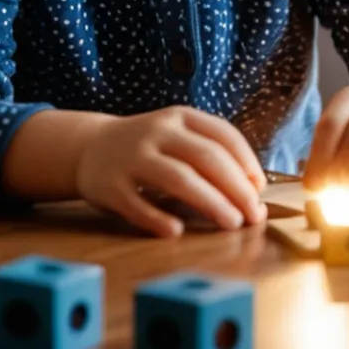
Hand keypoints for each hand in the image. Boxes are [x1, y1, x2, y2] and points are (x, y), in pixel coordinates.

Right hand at [76, 106, 267, 237]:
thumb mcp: (177, 134)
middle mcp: (156, 131)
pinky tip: (177, 232)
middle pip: (206, 158)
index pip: (222, 134)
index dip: (247, 162)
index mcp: (179, 116)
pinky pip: (139, 205)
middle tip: (253, 216)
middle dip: (236, 188)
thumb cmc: (149, 147)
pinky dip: (160, 219)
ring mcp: (131, 157)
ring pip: (179, 179)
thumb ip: (209, 152)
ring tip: (231, 224)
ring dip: (211, 203)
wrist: (89, 147)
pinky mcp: (110, 186)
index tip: (259, 189)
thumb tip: (252, 191)